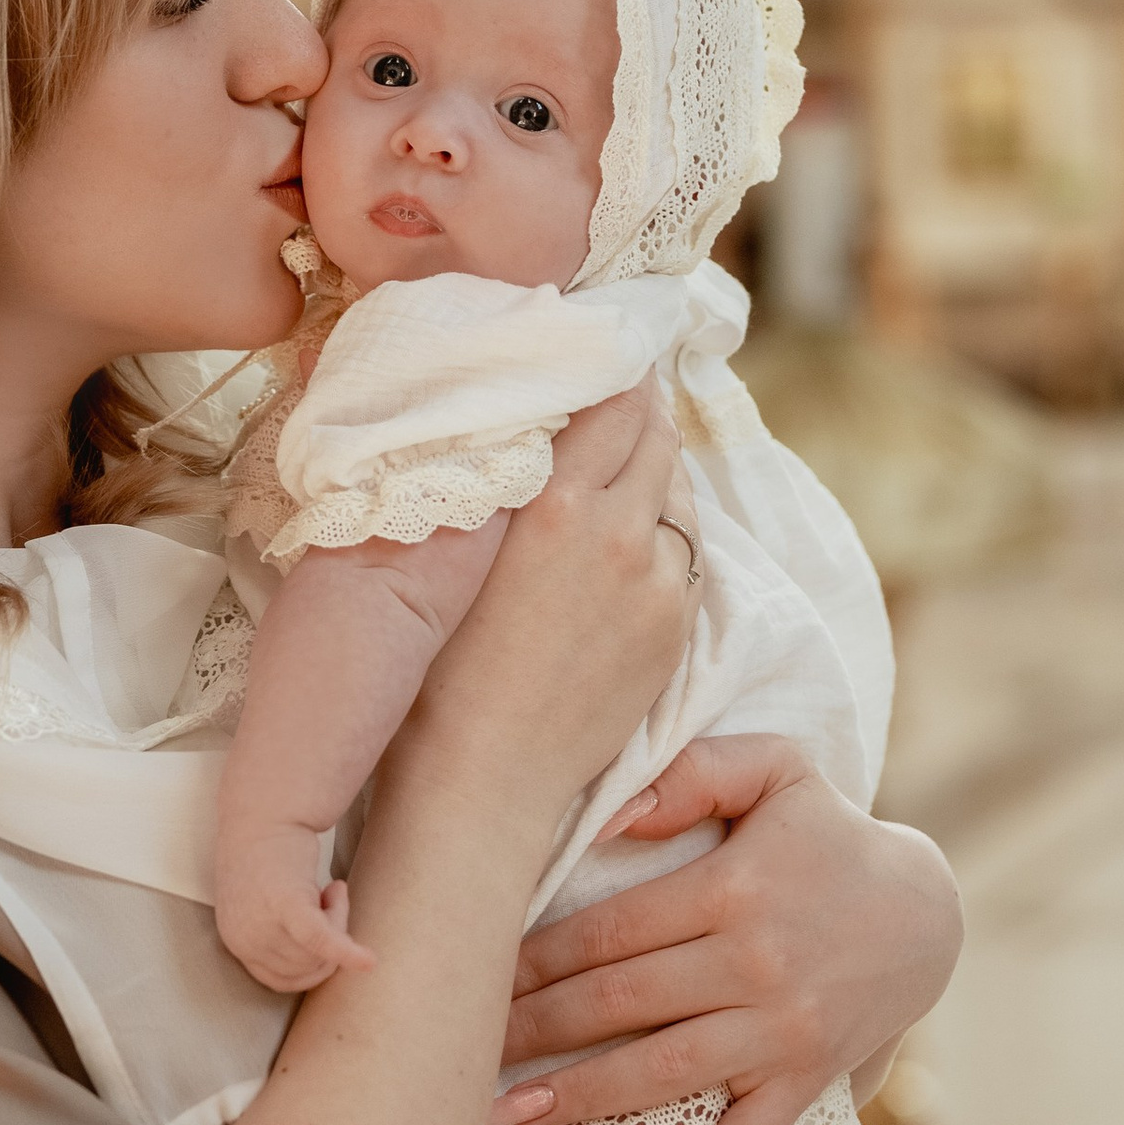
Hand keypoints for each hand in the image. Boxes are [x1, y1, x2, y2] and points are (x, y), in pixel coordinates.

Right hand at [393, 386, 691, 853]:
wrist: (485, 776)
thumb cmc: (437, 667)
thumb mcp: (457, 551)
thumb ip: (502, 478)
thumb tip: (522, 420)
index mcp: (556, 504)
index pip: (611, 399)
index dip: (611, 367)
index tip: (602, 348)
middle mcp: (621, 533)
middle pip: (656, 433)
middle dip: (639, 407)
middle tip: (616, 387)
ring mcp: (659, 584)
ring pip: (678, 492)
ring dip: (654, 468)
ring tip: (621, 461)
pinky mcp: (676, 627)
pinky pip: (686, 552)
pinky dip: (664, 529)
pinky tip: (631, 535)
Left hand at [492, 735, 962, 1124]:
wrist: (929, 911)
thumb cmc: (829, 833)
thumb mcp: (775, 770)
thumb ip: (691, 775)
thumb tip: (606, 813)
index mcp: (730, 889)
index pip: (608, 931)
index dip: (534, 957)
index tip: (471, 971)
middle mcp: (753, 964)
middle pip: (619, 1003)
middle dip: (532, 1029)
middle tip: (457, 1052)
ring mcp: (781, 1030)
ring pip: (662, 1073)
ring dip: (581, 1099)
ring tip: (506, 1118)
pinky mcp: (806, 1079)